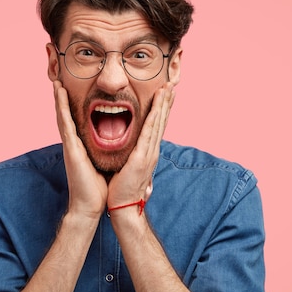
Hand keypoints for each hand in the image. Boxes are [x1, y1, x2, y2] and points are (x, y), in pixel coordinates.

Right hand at [53, 80, 107, 219]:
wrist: (90, 205)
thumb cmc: (99, 188)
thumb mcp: (105, 164)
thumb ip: (107, 152)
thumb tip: (118, 146)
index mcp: (82, 146)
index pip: (78, 121)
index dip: (74, 105)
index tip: (73, 90)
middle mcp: (74, 143)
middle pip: (67, 115)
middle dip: (63, 98)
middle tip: (60, 80)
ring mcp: (70, 145)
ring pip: (63, 115)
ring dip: (59, 98)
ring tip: (57, 81)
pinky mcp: (71, 148)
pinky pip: (65, 123)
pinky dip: (61, 107)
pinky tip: (59, 94)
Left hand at [107, 83, 174, 212]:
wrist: (122, 207)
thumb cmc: (121, 189)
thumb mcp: (126, 168)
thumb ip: (129, 157)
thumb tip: (129, 152)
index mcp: (147, 153)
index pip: (156, 126)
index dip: (161, 110)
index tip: (165, 95)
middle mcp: (152, 151)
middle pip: (161, 122)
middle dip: (166, 103)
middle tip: (170, 85)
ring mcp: (149, 154)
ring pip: (158, 124)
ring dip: (163, 105)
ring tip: (167, 89)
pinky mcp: (142, 158)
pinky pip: (149, 133)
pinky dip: (154, 118)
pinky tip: (157, 107)